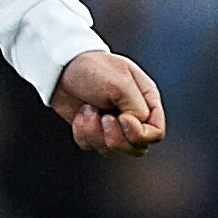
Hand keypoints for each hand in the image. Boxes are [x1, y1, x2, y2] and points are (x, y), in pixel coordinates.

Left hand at [51, 51, 165, 157]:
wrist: (61, 68)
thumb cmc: (93, 69)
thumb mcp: (121, 84)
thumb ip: (137, 109)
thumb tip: (136, 127)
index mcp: (146, 100)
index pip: (156, 132)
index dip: (140, 134)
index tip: (122, 118)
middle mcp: (132, 115)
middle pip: (136, 147)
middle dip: (117, 138)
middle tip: (103, 118)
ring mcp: (112, 125)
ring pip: (113, 149)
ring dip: (96, 133)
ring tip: (88, 109)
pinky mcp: (92, 131)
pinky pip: (92, 146)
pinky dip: (83, 133)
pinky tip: (80, 114)